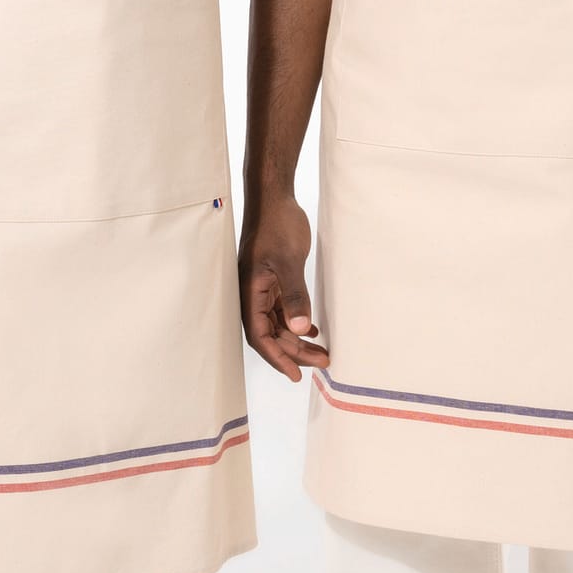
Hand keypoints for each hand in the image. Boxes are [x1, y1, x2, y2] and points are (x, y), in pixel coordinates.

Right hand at [238, 194, 330, 382]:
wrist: (274, 197)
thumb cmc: (276, 225)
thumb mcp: (288, 262)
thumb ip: (294, 296)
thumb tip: (297, 330)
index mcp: (249, 293)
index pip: (260, 336)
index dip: (277, 357)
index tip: (295, 374)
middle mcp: (253, 294)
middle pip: (271, 334)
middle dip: (294, 351)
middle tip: (322, 361)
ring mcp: (262, 287)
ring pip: (278, 323)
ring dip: (297, 339)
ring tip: (322, 351)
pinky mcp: (273, 279)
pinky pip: (282, 309)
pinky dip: (296, 321)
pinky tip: (311, 329)